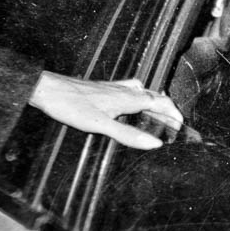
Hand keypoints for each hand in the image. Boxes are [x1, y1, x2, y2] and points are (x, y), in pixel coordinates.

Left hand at [29, 71, 182, 149]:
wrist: (48, 90)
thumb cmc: (72, 105)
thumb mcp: (102, 126)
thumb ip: (129, 135)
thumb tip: (154, 144)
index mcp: (129, 98)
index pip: (161, 102)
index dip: (173, 113)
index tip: (181, 124)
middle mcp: (124, 90)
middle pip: (154, 96)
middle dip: (167, 108)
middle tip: (173, 121)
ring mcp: (113, 87)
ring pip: (142, 91)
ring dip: (153, 100)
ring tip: (158, 111)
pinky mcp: (103, 88)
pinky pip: (129, 90)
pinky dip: (138, 97)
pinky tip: (129, 103)